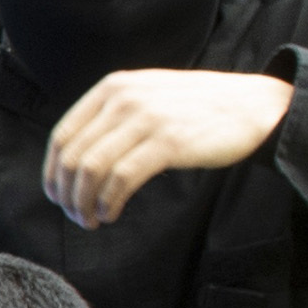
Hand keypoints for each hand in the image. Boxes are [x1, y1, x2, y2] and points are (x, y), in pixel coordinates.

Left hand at [38, 67, 294, 227]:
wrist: (255, 105)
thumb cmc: (199, 108)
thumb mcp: (148, 96)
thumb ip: (114, 116)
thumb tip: (78, 160)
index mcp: (112, 88)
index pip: (62, 135)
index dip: (52, 172)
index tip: (58, 196)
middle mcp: (123, 99)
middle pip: (72, 156)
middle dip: (67, 194)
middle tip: (75, 216)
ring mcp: (146, 119)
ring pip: (91, 169)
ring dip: (85, 203)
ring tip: (92, 219)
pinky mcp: (168, 142)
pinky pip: (122, 179)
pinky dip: (109, 202)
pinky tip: (112, 213)